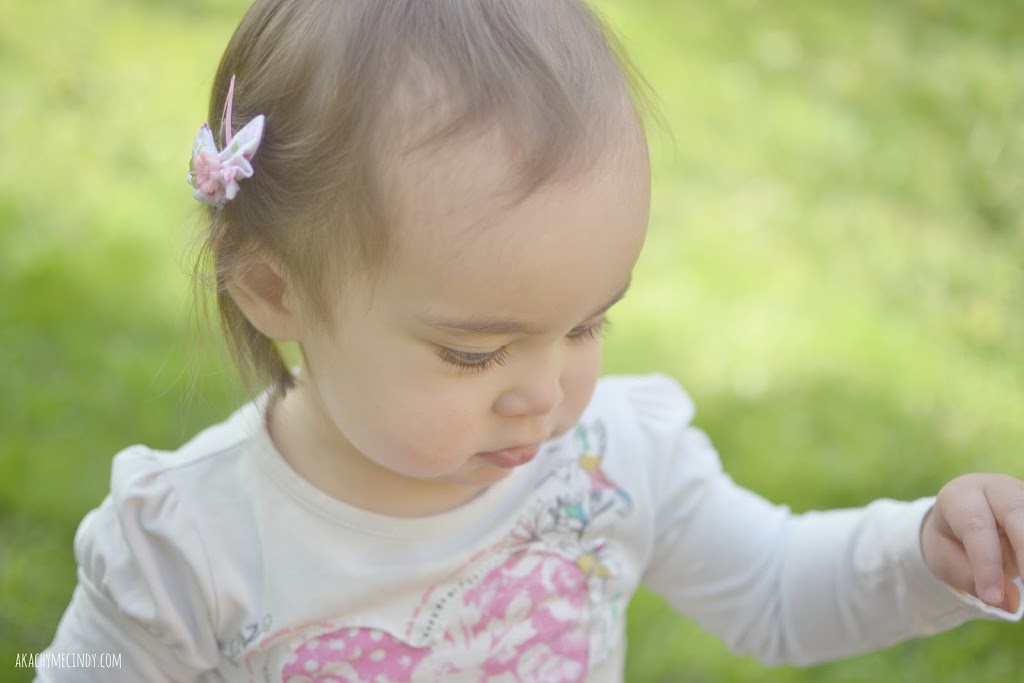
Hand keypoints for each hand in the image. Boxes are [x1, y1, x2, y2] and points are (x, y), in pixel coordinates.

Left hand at [921, 473, 1023, 612]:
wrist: (960, 520)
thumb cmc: (952, 541)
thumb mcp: (947, 560)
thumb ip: (971, 579)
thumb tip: (1009, 604)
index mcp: (960, 496)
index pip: (976, 526)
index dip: (987, 564)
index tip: (992, 598)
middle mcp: (995, 488)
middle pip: (1016, 513)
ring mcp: (1021, 493)